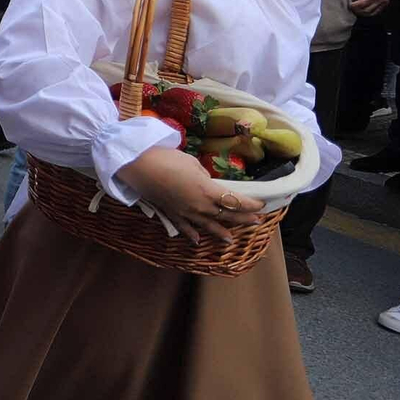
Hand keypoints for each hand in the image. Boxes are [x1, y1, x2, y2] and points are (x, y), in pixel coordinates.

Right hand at [115, 146, 264, 243]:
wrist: (138, 166)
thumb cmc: (167, 159)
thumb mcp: (192, 163)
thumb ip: (203, 176)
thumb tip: (206, 183)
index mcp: (208, 191)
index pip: (236, 201)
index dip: (251, 204)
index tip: (261, 204)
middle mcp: (200, 206)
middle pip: (226, 215)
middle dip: (243, 218)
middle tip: (256, 221)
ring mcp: (185, 212)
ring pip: (208, 226)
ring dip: (221, 232)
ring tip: (231, 239)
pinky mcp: (171, 213)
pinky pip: (184, 227)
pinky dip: (191, 234)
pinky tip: (196, 240)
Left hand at [347, 0, 395, 15]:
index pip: (363, 3)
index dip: (355, 5)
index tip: (349, 4)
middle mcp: (380, 0)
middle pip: (366, 10)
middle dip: (357, 10)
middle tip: (350, 7)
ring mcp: (383, 3)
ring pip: (371, 13)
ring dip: (361, 13)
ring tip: (355, 9)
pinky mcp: (384, 5)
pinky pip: (375, 13)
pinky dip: (368, 13)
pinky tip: (362, 10)